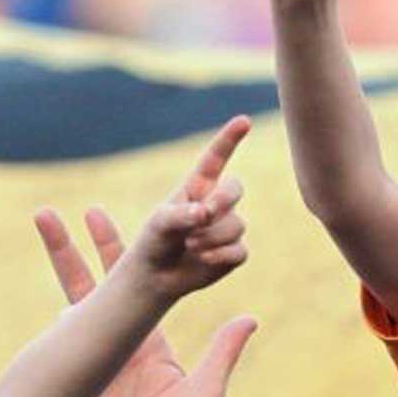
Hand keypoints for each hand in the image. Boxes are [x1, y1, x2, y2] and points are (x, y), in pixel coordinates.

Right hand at [36, 204, 256, 396]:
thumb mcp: (204, 392)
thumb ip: (222, 353)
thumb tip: (250, 318)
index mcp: (150, 342)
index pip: (148, 289)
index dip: (146, 259)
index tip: (148, 226)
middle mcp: (121, 340)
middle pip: (107, 281)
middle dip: (95, 246)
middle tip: (89, 209)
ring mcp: (93, 352)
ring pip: (78, 296)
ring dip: (65, 258)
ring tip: (51, 220)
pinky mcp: (74, 370)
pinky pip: (64, 332)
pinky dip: (59, 306)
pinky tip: (51, 278)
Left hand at [120, 115, 251, 299]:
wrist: (156, 277)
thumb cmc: (153, 242)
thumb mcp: (159, 224)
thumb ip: (181, 214)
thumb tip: (205, 213)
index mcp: (196, 188)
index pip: (215, 159)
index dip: (229, 139)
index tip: (244, 120)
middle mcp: (215, 205)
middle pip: (235, 188)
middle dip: (223, 200)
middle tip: (205, 214)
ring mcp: (227, 228)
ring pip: (236, 225)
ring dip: (211, 237)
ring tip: (189, 246)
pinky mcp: (234, 253)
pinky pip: (240, 250)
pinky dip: (220, 256)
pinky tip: (203, 260)